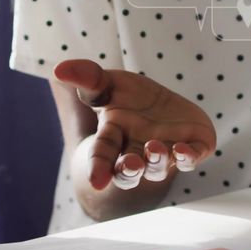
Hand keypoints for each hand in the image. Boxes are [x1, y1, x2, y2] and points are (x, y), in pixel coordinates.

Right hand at [54, 60, 215, 189]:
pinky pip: (191, 159)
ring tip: (154, 148)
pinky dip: (188, 157)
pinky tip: (183, 150)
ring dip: (156, 161)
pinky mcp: (191, 149)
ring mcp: (164, 154)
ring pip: (158, 168)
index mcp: (113, 140)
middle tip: (131, 165)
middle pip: (129, 172)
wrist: (163, 108)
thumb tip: (58, 68)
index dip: (98, 168)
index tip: (97, 181)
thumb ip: (87, 79)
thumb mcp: (108, 84)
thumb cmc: (130, 99)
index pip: (102, 156)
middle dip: (129, 171)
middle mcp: (137, 153)